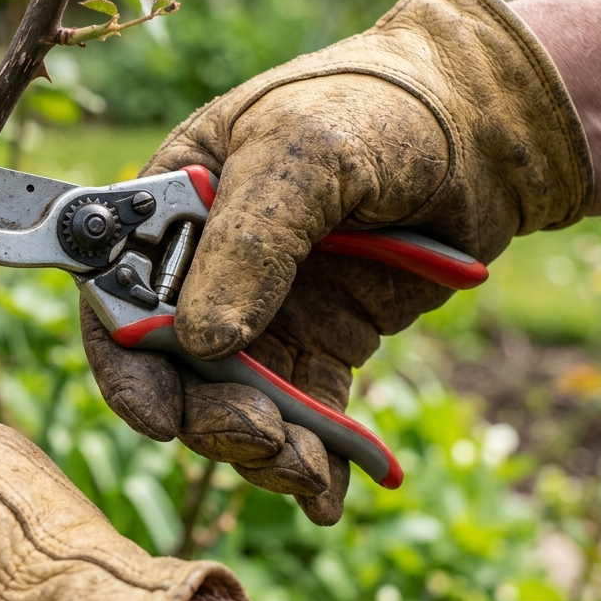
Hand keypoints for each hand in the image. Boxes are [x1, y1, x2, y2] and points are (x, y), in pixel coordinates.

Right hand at [84, 0, 593, 524]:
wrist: (483, 128)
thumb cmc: (372, 107)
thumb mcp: (301, 154)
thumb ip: (249, 242)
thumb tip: (203, 341)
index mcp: (171, 207)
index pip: (117, 294)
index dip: (124, 361)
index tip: (155, 415)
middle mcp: (204, 267)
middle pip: (175, 366)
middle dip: (206, 416)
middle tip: (258, 438)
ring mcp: (265, 309)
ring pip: (236, 402)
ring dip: (259, 447)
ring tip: (302, 470)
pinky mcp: (322, 343)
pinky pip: (304, 414)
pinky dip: (312, 459)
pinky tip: (327, 493)